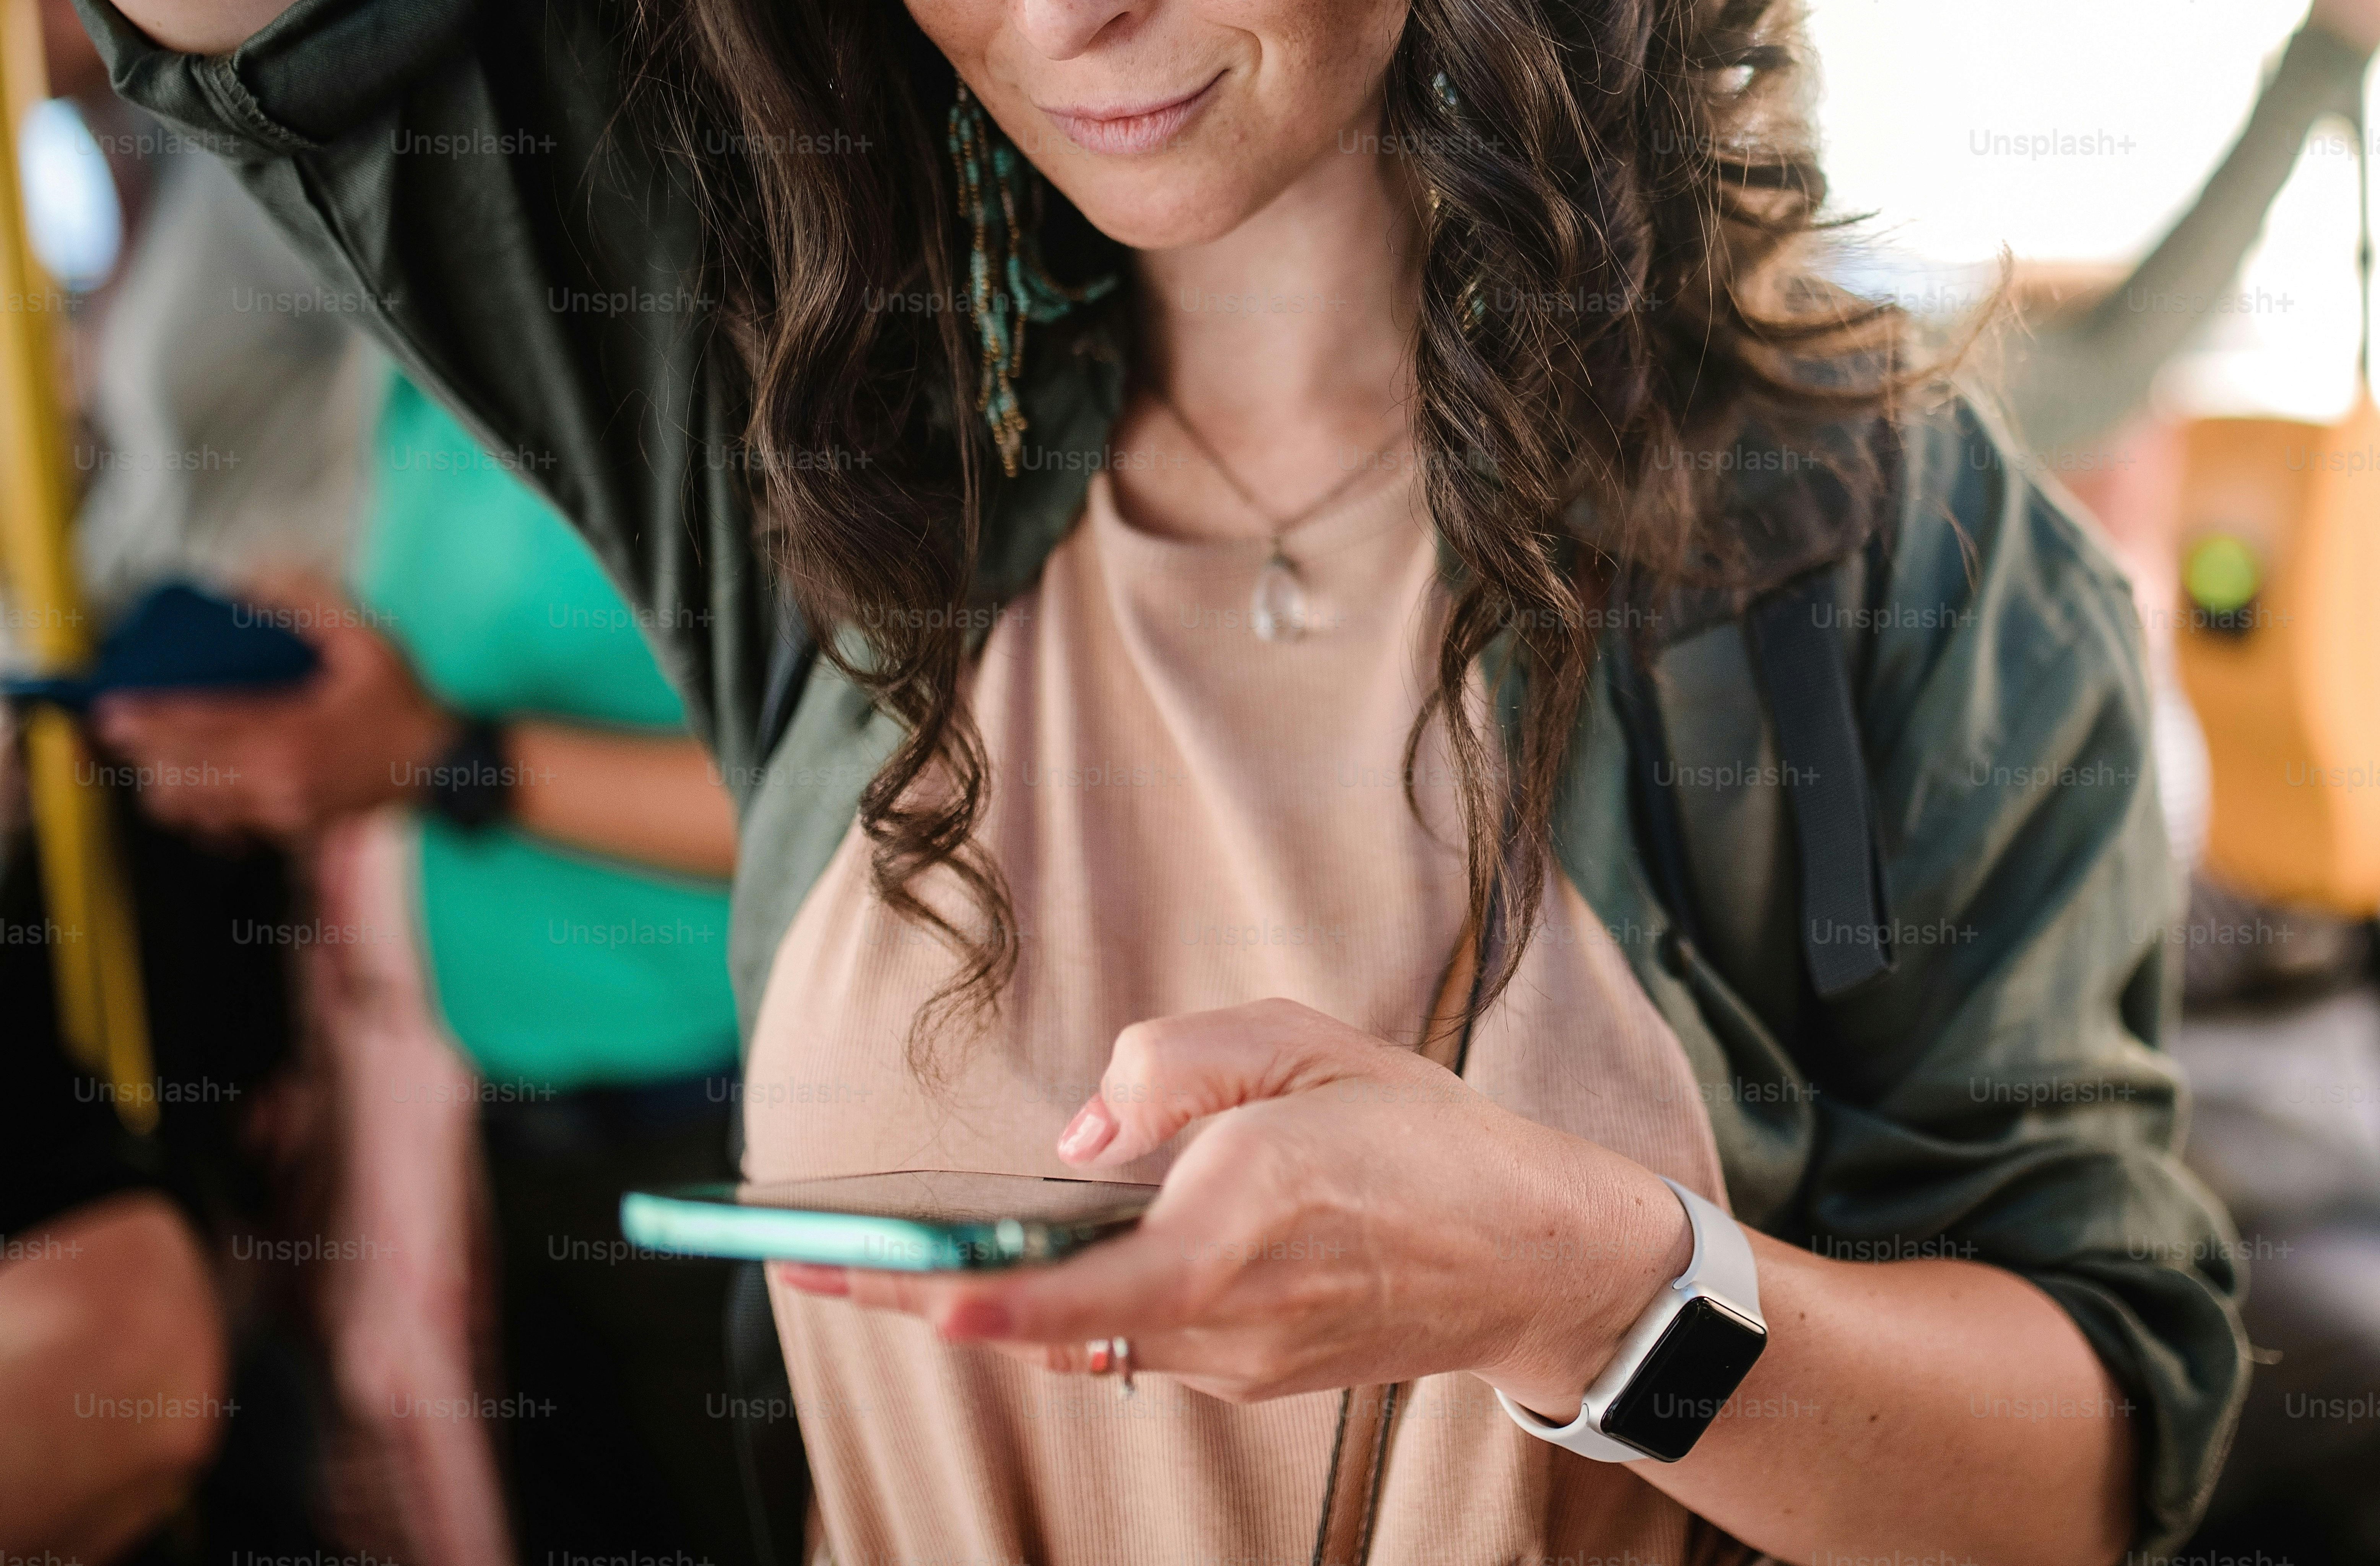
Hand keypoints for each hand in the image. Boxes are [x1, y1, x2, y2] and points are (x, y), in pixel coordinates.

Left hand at [89, 573, 455, 842]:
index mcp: (294, 731)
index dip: (152, 720)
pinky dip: (198, 810)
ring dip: (164, 783)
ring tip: (146, 758)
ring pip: (198, 806)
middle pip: (187, 771)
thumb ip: (312, 607)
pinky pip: (225, 827)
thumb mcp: (368, 642)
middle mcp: (281, 776)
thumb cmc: (403, 703)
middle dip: (142, 752)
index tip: (113, 711)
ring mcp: (283, 809)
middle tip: (111, 733)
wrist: (439, 764)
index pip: (204, 726)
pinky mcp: (290, 826)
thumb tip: (258, 580)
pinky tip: (189, 789)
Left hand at [784, 998, 1694, 1412]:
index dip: (1002, 1302)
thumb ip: (1183, 1063)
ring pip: (1088, 1328)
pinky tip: (1049, 1262)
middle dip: (929, 1291)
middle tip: (809, 1268)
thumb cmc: (1426, 1137)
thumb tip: (1081, 1128)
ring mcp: (1238, 1356)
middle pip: (1056, 1317)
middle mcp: (1232, 1306)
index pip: (1100, 1283)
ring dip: (1002, 1295)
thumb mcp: (1312, 1044)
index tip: (920, 1300)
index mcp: (1250, 1211)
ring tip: (889, 1260)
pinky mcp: (1248, 1372)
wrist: (1533, 1257)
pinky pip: (1136, 1334)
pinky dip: (1082, 1299)